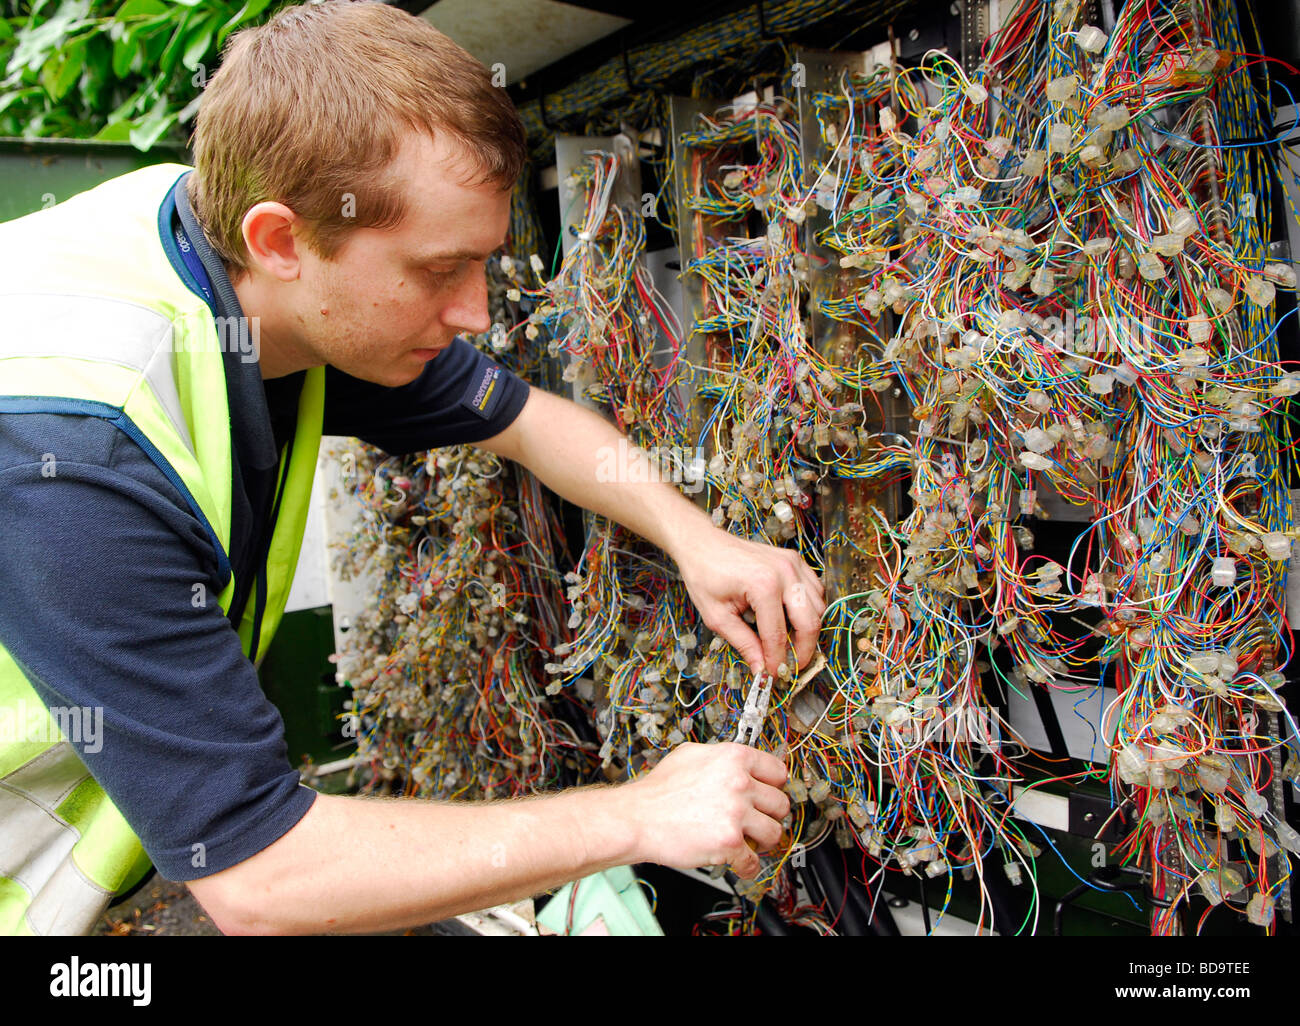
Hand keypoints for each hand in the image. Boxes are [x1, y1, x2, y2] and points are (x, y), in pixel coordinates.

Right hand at [622, 742, 789, 877]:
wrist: (637, 818)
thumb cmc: (657, 790)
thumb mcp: (690, 755)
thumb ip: (719, 757)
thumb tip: (737, 764)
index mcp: (733, 758)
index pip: (778, 771)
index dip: (775, 786)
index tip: (772, 794)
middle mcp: (739, 783)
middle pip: (781, 803)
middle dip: (770, 815)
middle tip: (760, 820)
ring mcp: (736, 813)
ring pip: (774, 832)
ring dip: (764, 841)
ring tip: (752, 842)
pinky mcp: (729, 842)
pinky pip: (753, 861)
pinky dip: (747, 866)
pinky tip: (740, 862)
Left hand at [675, 526, 825, 674]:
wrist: (703, 544)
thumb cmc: (705, 575)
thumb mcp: (717, 616)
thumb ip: (743, 643)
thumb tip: (761, 669)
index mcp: (763, 585)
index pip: (778, 635)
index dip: (777, 660)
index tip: (774, 676)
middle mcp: (785, 572)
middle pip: (810, 622)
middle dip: (803, 650)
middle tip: (791, 666)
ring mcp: (793, 564)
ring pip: (818, 606)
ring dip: (808, 629)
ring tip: (790, 644)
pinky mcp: (795, 560)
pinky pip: (815, 590)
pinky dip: (809, 608)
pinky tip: (792, 619)